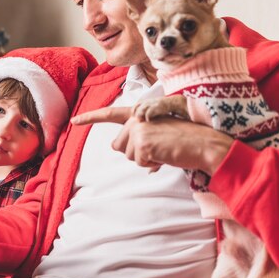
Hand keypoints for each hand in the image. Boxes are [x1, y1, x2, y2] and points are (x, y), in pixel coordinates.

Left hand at [71, 107, 232, 174]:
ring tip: (163, 150)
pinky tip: (165, 155)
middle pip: (119, 146)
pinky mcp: (142, 141)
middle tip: (158, 148)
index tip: (74, 121)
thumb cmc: (183, 142)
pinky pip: (138, 162)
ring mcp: (138, 128)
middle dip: (135, 153)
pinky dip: (151, 163)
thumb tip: (123, 151)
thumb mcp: (158, 137)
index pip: (111, 114)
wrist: (204, 144)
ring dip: (144, 159)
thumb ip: (139, 139)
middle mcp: (136, 117)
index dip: (90, 118)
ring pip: (128, 155)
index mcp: (139, 114)